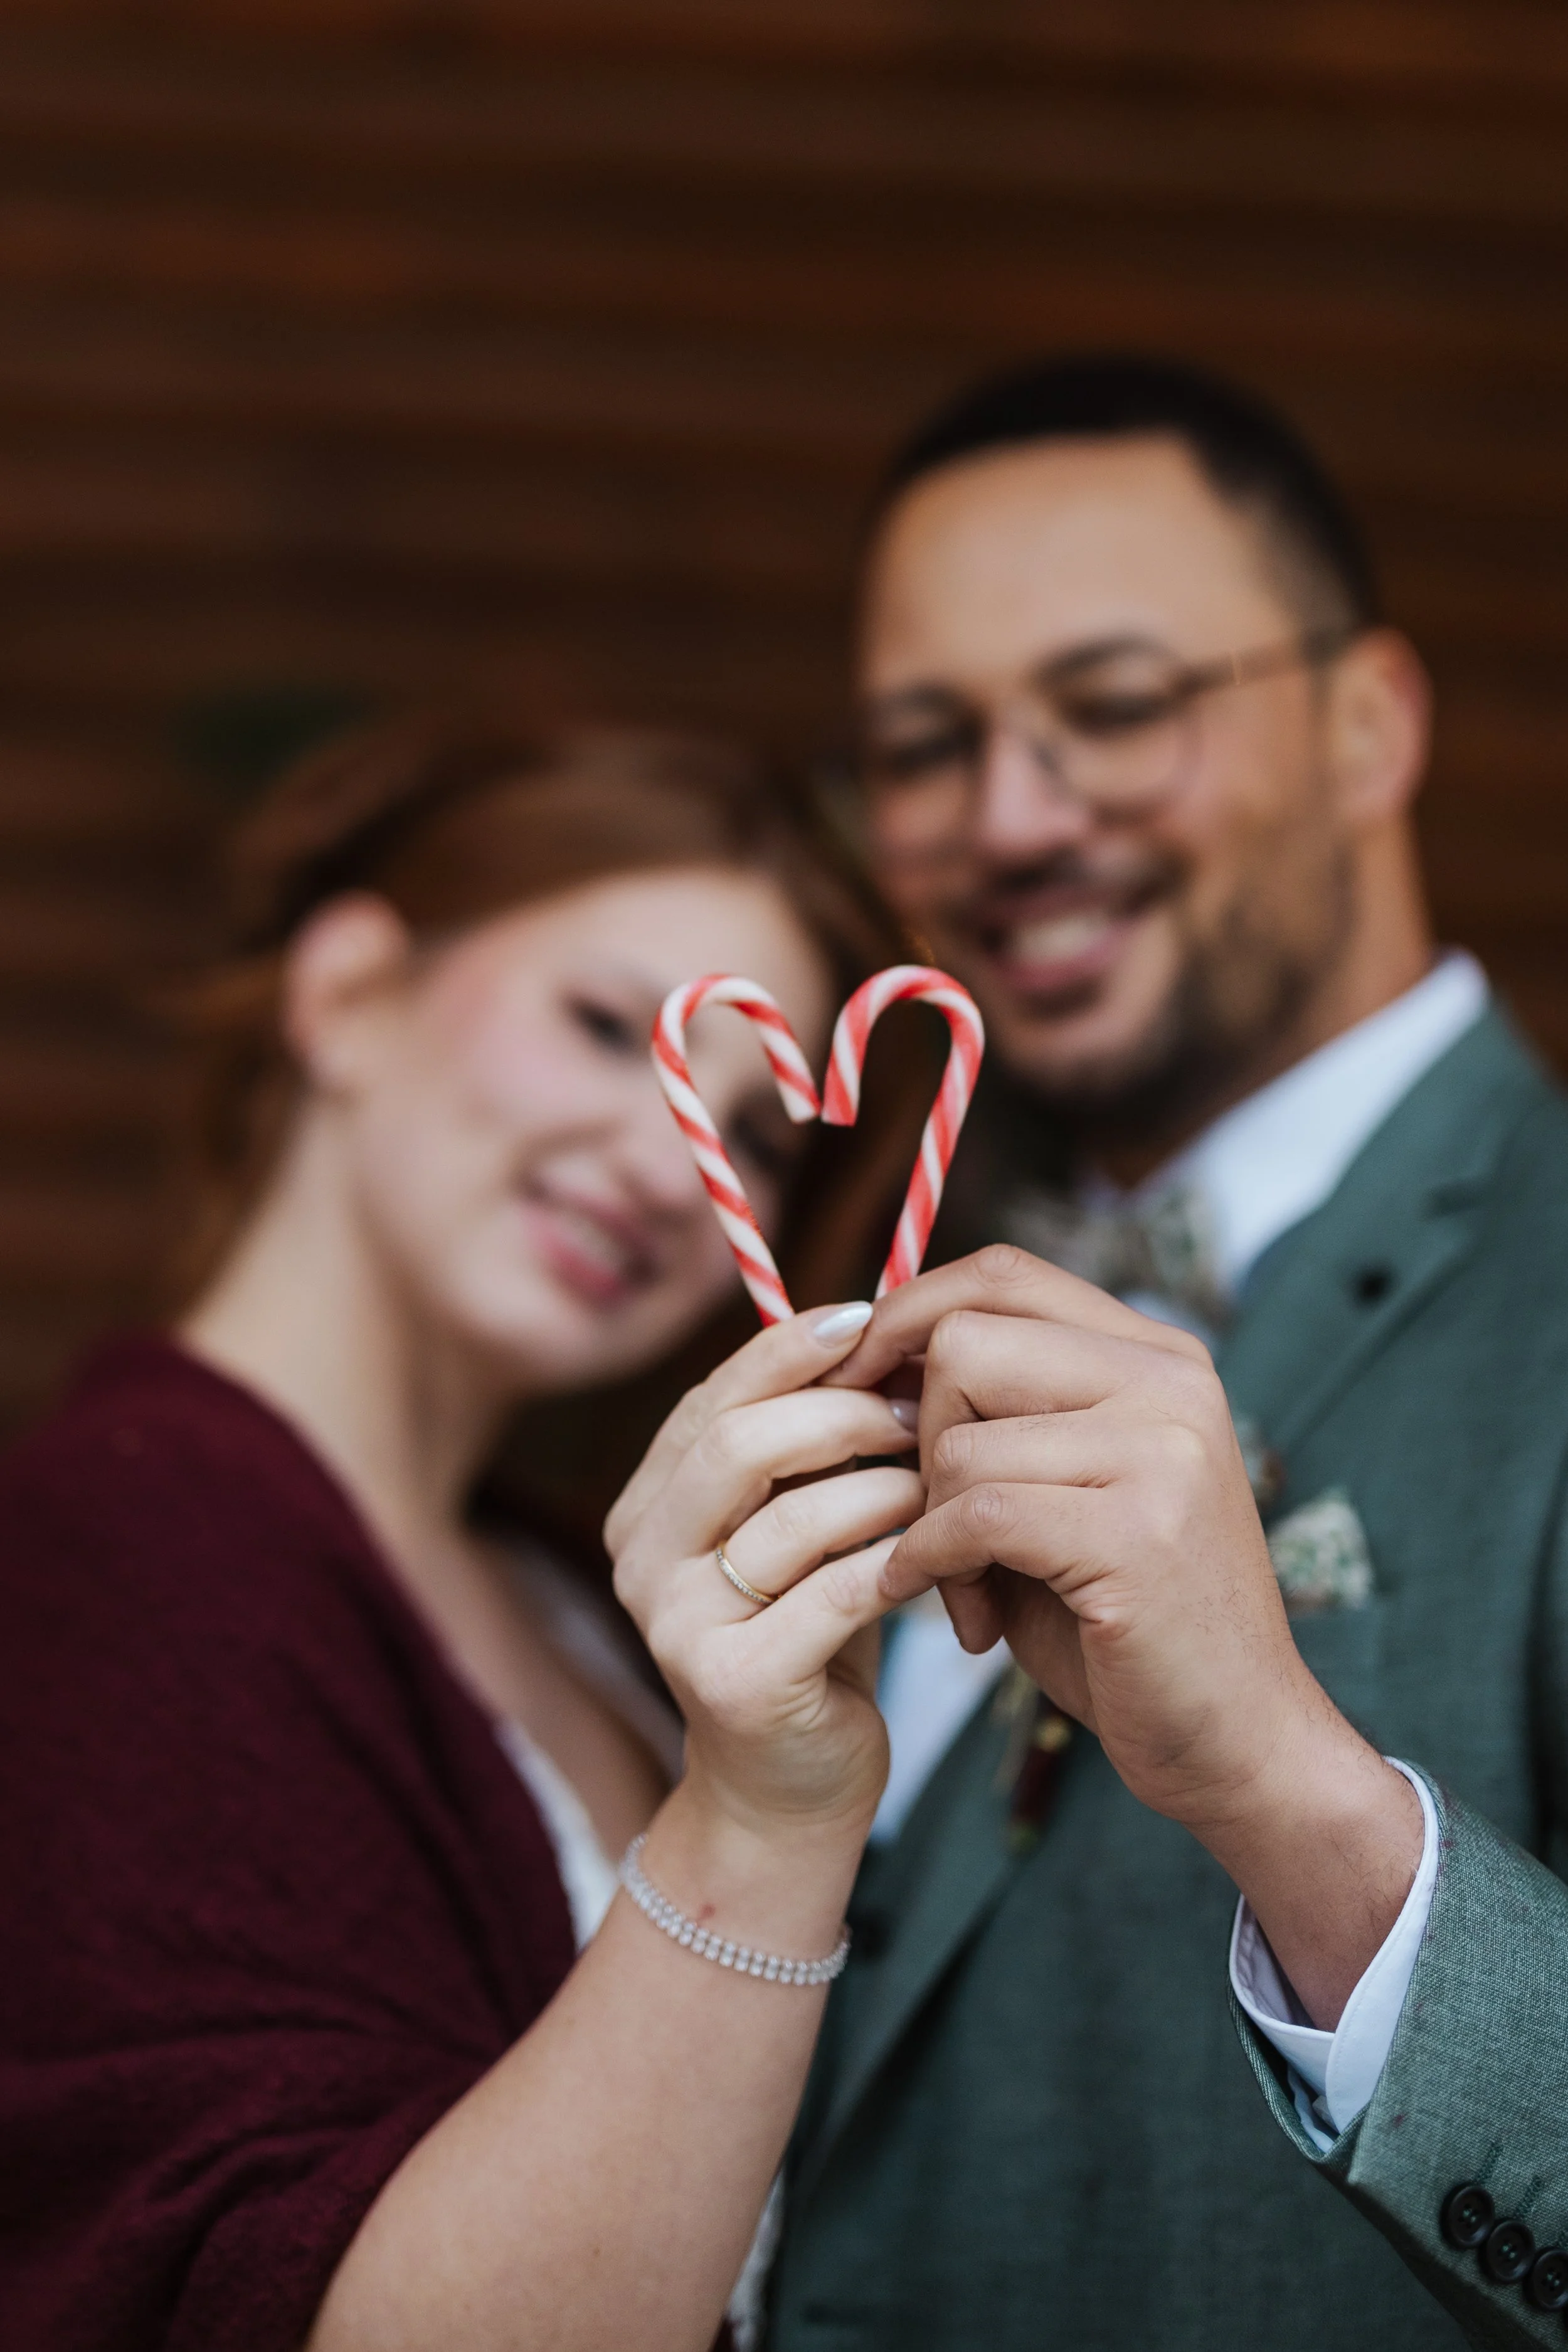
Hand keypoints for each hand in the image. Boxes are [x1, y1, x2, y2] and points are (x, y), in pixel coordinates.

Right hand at [607, 1302, 923, 1842]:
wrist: (788, 1791)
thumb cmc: (808, 1636)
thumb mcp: (793, 1527)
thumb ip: (802, 1444)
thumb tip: (867, 1320)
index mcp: (646, 1503)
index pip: (713, 1397)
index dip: (792, 1349)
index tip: (874, 1318)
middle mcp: (639, 1556)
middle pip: (739, 1442)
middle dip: (845, 1412)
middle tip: (922, 1410)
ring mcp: (675, 1624)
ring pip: (795, 1517)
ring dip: (888, 1488)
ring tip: (945, 1482)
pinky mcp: (732, 1683)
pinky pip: (834, 1594)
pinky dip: (898, 1562)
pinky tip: (940, 1555)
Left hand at [834, 1247, 1423, 2023]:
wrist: (1239, 1741)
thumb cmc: (1127, 1620)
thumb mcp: (1065, 1488)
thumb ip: (998, 1414)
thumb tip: (865, 1351)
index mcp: (1158, 1357)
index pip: (1002, 1273)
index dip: (908, 1312)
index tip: (855, 1380)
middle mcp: (1169, 1383)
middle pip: (963, 1341)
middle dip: (913, 1434)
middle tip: (928, 1521)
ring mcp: (1163, 1451)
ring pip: (961, 1437)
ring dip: (931, 1524)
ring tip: (968, 1591)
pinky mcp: (1137, 1532)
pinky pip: (976, 1513)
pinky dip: (936, 1564)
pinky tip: (961, 1616)